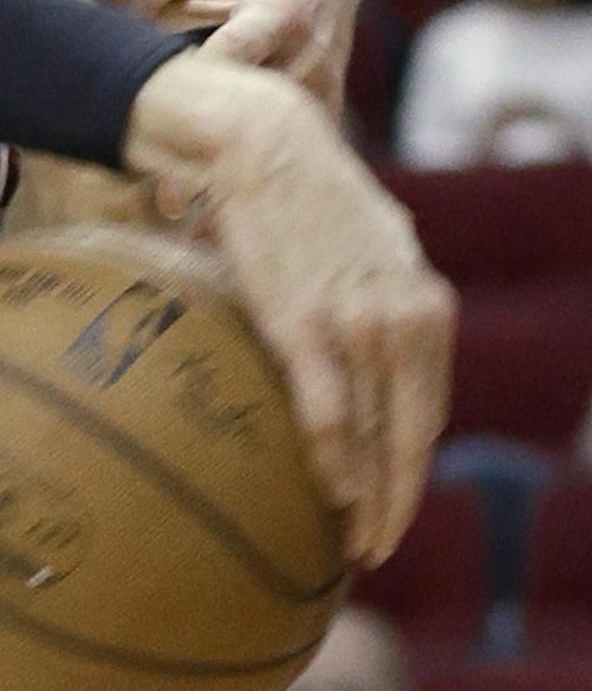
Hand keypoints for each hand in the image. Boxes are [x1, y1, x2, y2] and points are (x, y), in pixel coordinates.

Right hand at [125, 50, 454, 566]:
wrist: (262, 142)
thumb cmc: (304, 197)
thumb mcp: (371, 248)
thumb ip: (385, 301)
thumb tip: (371, 348)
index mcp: (426, 303)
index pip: (429, 409)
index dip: (413, 469)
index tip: (395, 510)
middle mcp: (405, 316)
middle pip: (411, 433)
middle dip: (398, 498)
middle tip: (378, 547)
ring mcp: (358, 323)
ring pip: (374, 433)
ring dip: (367, 495)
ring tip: (354, 540)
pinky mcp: (305, 326)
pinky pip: (328, 413)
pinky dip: (333, 462)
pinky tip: (332, 494)